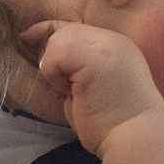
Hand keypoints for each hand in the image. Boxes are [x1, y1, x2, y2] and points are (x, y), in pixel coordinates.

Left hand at [20, 21, 163, 154]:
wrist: (136, 136)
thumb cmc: (112, 122)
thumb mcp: (94, 85)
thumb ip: (76, 66)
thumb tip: (43, 53)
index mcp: (116, 46)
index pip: (73, 28)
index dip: (47, 32)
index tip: (27, 39)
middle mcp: (112, 39)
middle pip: (62, 31)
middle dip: (51, 57)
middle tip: (67, 88)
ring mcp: (105, 44)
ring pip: (56, 41)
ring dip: (55, 70)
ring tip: (75, 92)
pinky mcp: (93, 55)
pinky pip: (53, 56)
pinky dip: (54, 76)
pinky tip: (73, 93)